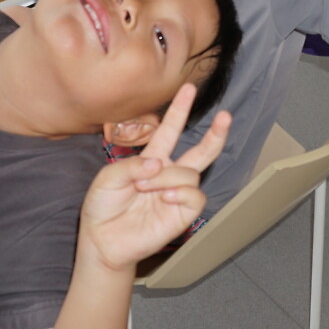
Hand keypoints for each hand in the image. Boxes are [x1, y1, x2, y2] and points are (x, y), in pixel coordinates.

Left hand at [80, 85, 230, 271]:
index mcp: (151, 159)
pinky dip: (182, 193)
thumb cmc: (102, 207)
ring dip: (167, 177)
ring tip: (145, 188)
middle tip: (226, 116)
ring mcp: (177, 194)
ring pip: (190, 173)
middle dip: (216, 134)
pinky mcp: (183, 214)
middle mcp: (168, 174)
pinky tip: (166, 198)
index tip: (188, 88)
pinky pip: (195, 196)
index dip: (179, 110)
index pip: (170, 130)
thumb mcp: (107, 178)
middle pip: (200, 151)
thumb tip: (160, 163)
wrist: (102, 240)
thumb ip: (131, 166)